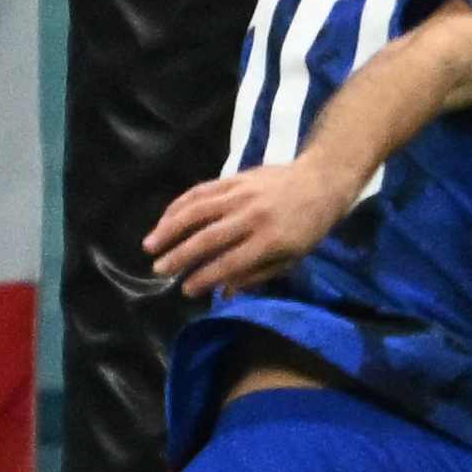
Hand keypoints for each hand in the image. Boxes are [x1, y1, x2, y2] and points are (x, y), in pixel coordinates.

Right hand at [144, 160, 358, 299]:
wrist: (321, 181)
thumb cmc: (308, 226)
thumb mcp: (292, 257)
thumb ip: (257, 275)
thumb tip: (223, 292)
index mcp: (271, 240)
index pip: (230, 262)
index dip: (205, 278)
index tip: (185, 290)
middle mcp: (253, 216)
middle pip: (207, 239)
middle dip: (179, 257)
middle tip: (159, 270)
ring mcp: (241, 194)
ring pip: (196, 211)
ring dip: (168, 229)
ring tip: (150, 246)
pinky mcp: (234, 178)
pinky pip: (199, 192)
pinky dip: (178, 206)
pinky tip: (164, 220)